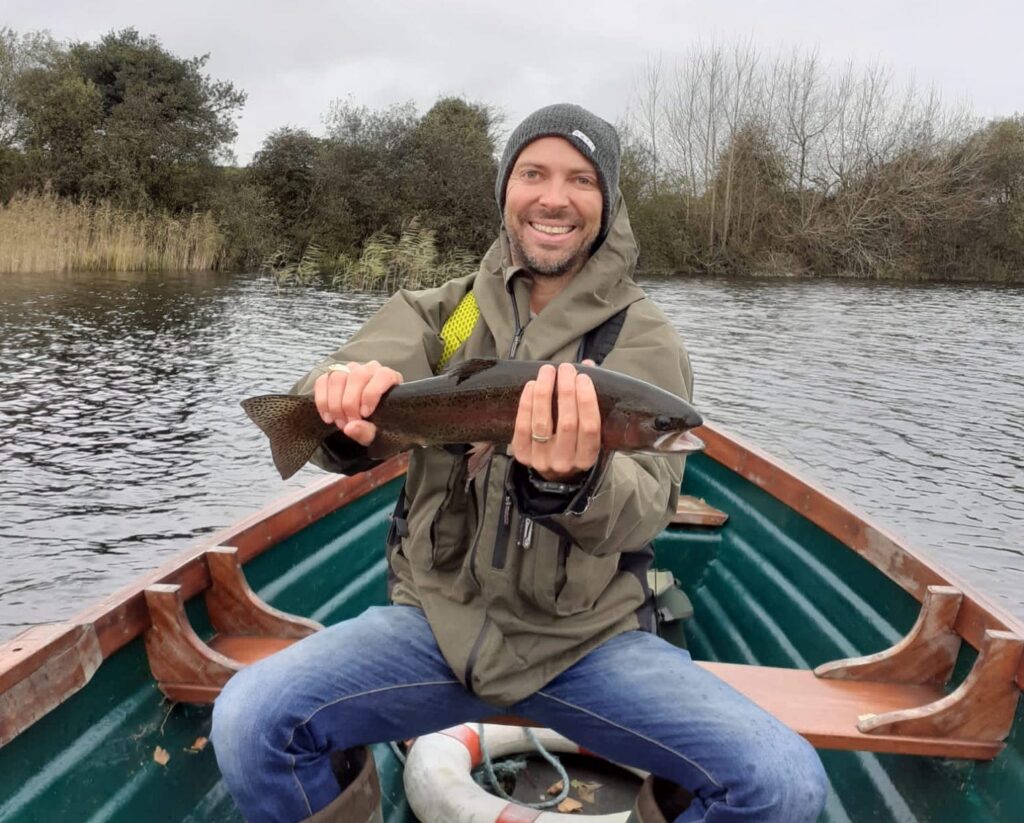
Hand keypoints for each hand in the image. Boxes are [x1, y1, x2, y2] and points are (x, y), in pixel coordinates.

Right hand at [313, 360, 402, 445]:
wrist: (366, 423)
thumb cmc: (378, 426)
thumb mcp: (377, 435)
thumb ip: (367, 432)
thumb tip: (350, 427)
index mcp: (390, 379)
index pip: (383, 376)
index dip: (371, 394)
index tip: (365, 414)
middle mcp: (370, 369)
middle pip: (357, 376)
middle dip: (349, 403)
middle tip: (348, 423)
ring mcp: (350, 369)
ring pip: (337, 377)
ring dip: (335, 403)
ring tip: (339, 422)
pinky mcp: (333, 375)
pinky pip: (322, 381)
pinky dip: (322, 401)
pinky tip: (328, 417)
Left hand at [511, 361, 600, 481]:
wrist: (553, 470)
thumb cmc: (575, 442)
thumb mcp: (589, 429)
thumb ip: (590, 398)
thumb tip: (588, 364)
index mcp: (588, 458)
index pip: (589, 427)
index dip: (586, 400)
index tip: (583, 377)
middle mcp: (565, 462)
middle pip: (567, 423)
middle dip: (566, 390)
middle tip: (566, 368)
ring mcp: (542, 460)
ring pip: (542, 423)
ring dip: (545, 392)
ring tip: (548, 371)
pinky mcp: (522, 455)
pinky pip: (523, 426)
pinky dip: (527, 403)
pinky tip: (532, 385)